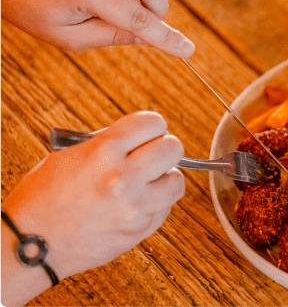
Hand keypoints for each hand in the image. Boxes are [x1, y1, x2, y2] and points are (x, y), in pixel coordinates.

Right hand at [1, 111, 184, 279]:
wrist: (31, 245)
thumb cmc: (43, 199)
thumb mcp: (68, 156)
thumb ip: (107, 143)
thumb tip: (138, 137)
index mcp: (103, 152)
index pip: (152, 122)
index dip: (152, 126)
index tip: (149, 132)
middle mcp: (123, 178)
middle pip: (173, 148)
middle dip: (164, 148)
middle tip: (152, 155)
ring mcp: (134, 207)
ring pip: (176, 181)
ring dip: (165, 178)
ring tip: (147, 181)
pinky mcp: (140, 230)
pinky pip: (165, 208)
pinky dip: (156, 203)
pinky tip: (137, 203)